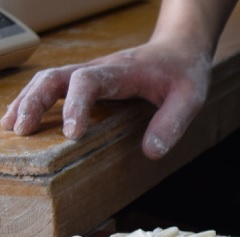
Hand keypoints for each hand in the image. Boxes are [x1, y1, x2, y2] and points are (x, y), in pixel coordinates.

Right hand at [0, 41, 212, 158]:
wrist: (180, 49)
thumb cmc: (185, 73)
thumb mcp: (190, 98)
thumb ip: (172, 123)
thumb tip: (150, 153)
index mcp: (122, 72)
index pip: (88, 82)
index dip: (76, 106)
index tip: (72, 134)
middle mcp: (99, 69)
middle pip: (55, 77)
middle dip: (35, 102)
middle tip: (22, 130)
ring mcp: (90, 73)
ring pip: (48, 80)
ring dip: (27, 101)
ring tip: (11, 128)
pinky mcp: (88, 81)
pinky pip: (56, 87)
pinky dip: (35, 100)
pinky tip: (23, 119)